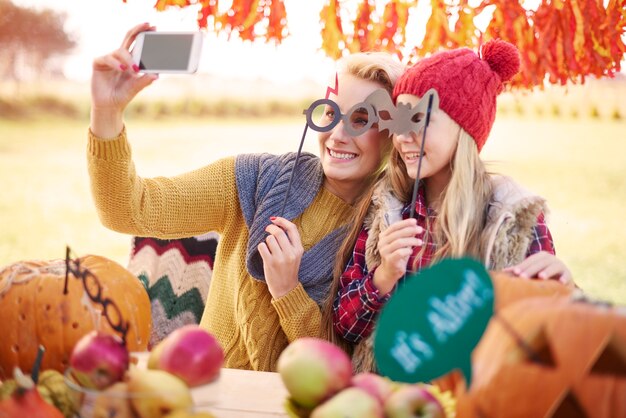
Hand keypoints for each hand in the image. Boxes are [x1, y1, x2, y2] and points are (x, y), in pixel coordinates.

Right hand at [90, 23, 158, 137]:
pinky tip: (123, 69)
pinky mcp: (98, 63)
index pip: (137, 42)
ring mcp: (109, 59)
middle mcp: (120, 56)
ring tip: (135, 70)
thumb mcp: (136, 87)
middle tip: (148, 25)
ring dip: (129, 59)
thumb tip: (156, 75)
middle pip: (128, 37)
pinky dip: (116, 63)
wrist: (110, 106)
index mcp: (131, 59)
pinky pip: (107, 58)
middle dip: (138, 30)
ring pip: (120, 51)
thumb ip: (145, 80)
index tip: (154, 27)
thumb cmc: (123, 95)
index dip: (144, 33)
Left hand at [258, 217, 303, 298]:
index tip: (275, 219)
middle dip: (270, 228)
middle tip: (267, 229)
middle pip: (279, 232)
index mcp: (299, 249)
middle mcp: (291, 253)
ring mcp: (280, 258)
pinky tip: (264, 252)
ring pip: (269, 239)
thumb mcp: (295, 255)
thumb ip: (290, 242)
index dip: (282, 221)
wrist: (286, 289)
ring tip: (268, 247)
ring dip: (266, 240)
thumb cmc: (289, 269)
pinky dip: (261, 247)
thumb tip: (278, 225)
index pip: (292, 228)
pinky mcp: (270, 263)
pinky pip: (262, 246)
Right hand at [373, 218, 422, 293]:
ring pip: (399, 242)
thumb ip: (406, 235)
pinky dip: (407, 251)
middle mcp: (382, 243)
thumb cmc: (396, 255)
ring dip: (411, 241)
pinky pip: (399, 253)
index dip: (405, 223)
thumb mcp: (401, 243)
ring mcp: (384, 251)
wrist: (390, 271)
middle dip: (410, 230)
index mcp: (384, 236)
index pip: (394, 226)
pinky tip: (411, 252)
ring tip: (420, 242)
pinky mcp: (389, 260)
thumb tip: (415, 225)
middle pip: (397, 233)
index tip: (415, 221)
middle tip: (420, 229)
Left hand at [504, 251, 572, 284]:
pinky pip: (567, 275)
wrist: (561, 278)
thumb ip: (519, 270)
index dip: (522, 266)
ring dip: (547, 271)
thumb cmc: (541, 274)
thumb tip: (502, 272)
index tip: (515, 273)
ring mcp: (560, 265)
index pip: (530, 261)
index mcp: (540, 256)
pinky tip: (561, 282)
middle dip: (531, 270)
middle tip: (523, 277)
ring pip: (553, 267)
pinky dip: (564, 278)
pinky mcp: (568, 273)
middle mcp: (550, 258)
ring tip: (541, 277)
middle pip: (540, 263)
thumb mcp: (531, 271)